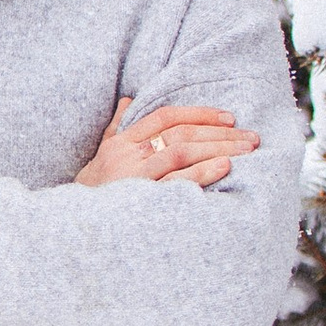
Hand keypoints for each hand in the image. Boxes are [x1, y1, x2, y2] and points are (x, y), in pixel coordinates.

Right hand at [78, 95, 259, 190]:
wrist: (73, 226)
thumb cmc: (92, 192)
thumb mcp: (101, 155)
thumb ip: (117, 127)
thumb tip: (127, 99)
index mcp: (123, 142)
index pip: (165, 117)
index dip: (198, 113)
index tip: (228, 118)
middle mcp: (129, 155)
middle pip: (181, 133)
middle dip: (220, 132)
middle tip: (251, 137)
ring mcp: (135, 176)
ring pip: (181, 151)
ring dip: (219, 148)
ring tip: (247, 150)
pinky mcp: (142, 200)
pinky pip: (176, 182)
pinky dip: (202, 172)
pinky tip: (225, 167)